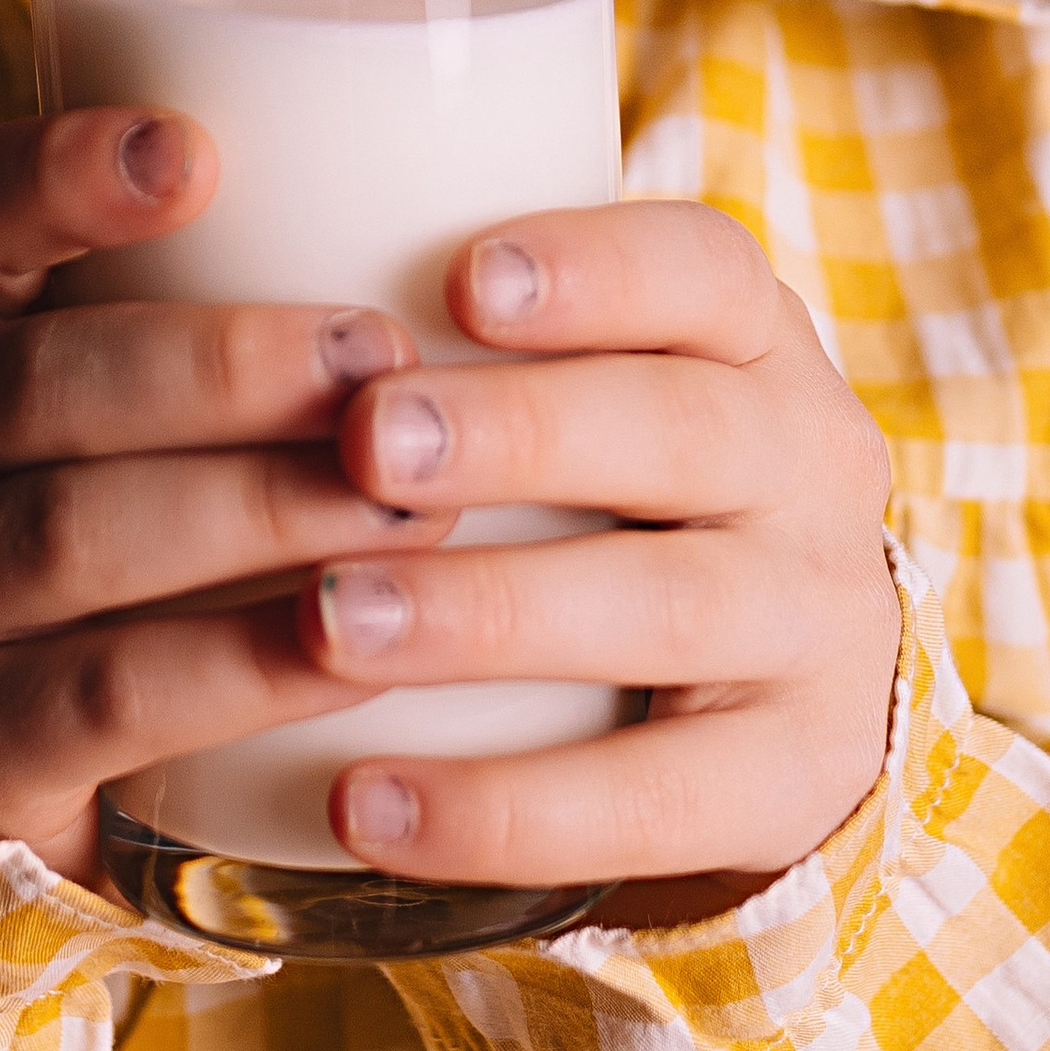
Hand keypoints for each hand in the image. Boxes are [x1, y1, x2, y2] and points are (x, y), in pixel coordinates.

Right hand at [0, 106, 451, 880]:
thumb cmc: (72, 497)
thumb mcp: (79, 382)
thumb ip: (199, 292)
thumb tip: (438, 180)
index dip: (65, 174)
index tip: (198, 151)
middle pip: (39, 383)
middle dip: (224, 367)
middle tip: (385, 358)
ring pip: (71, 535)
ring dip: (257, 508)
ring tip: (409, 502)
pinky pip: (111, 694)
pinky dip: (246, 663)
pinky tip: (359, 642)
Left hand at [306, 201, 900, 911]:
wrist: (777, 692)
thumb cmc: (620, 489)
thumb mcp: (597, 384)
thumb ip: (465, 334)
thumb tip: (229, 240)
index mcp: (757, 343)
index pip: (707, 271)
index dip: (595, 267)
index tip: (462, 277)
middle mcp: (814, 468)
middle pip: (683, 431)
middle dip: (519, 432)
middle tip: (363, 440)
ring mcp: (819, 628)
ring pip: (665, 609)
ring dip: (485, 614)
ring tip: (328, 622)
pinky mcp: (795, 782)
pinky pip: (652, 804)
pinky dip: (502, 810)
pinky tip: (362, 803)